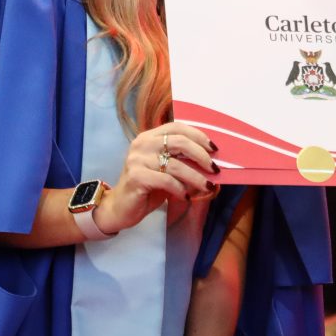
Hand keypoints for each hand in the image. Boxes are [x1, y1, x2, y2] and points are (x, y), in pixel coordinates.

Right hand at [93, 121, 219, 234]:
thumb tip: (211, 162)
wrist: (121, 208)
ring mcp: (137, 159)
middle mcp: (142, 144)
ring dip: (196, 177)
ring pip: (176, 165)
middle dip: (201, 155)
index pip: (177, 127)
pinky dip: (181, 189)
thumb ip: (182, 160)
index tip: (214, 149)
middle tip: (214, 169)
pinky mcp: (136, 176)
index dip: (198, 135)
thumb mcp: (166, 169)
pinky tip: (186, 197)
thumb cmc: (147, 187)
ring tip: (207, 186)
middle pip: (179, 142)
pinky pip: (167, 181)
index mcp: (149, 137)